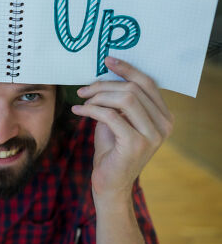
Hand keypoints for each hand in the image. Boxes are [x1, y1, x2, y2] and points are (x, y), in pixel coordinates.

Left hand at [71, 57, 173, 204]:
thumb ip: (118, 100)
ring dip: (98, 97)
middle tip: (83, 89)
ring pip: (124, 99)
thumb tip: (105, 74)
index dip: (127, 69)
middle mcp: (164, 124)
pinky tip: (78, 111)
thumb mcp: (118, 119)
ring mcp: (153, 135)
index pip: (148, 83)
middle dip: (104, 85)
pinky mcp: (136, 144)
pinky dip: (91, 110)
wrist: (110, 182)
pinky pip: (110, 116)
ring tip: (82, 101)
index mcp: (164, 116)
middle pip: (133, 89)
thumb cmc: (112, 149)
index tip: (106, 60)